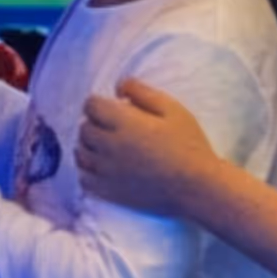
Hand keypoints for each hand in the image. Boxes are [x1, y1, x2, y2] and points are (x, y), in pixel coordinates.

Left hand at [77, 76, 220, 209]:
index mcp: (124, 123)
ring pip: (80, 152)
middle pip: (84, 128)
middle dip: (95, 122)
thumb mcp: (174, 110)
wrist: (195, 186)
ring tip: (108, 145)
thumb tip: (119, 86)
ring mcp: (106, 171)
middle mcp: (109, 146)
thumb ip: (143, 93)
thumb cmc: (188, 145)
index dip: (100, 103)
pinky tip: (102, 165)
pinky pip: (83, 177)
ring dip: (90, 145)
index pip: (91, 106)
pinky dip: (88, 168)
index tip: (113, 107)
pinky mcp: (107, 191)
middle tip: (114, 126)